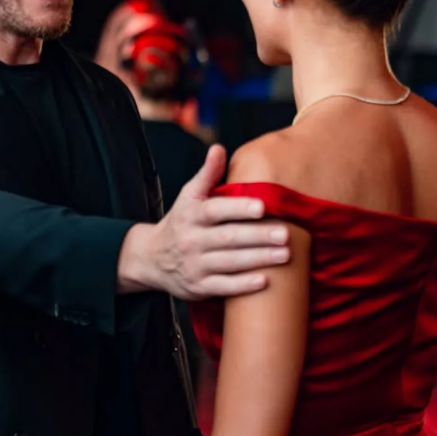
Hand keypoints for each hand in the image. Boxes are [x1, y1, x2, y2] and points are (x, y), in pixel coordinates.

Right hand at [118, 145, 289, 297]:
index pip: (215, 211)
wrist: (151, 258)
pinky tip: (265, 281)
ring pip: (229, 263)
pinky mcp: (199, 287)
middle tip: (285, 234)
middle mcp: (192, 240)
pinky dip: (243, 285)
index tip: (261, 207)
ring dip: (258, 259)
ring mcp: (195, 265)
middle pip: (228, 238)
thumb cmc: (180, 222)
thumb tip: (219, 148)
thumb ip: (207, 174)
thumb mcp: (188, 196)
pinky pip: (223, 287)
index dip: (238, 208)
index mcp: (191, 215)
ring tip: (284, 255)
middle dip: (258, 237)